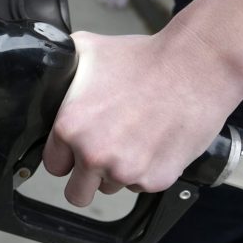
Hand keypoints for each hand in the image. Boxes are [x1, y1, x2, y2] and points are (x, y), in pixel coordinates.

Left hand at [42, 29, 242, 205]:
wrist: (197, 66)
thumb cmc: (145, 58)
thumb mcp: (87, 49)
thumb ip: (61, 69)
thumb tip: (46, 72)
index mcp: (70, 129)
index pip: (53, 165)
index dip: (66, 156)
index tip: (77, 148)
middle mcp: (94, 154)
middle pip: (77, 193)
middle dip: (85, 178)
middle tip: (102, 153)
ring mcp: (126, 170)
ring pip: (111, 188)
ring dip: (117, 172)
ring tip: (133, 137)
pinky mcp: (156, 179)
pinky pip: (142, 186)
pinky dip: (147, 169)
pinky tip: (154, 140)